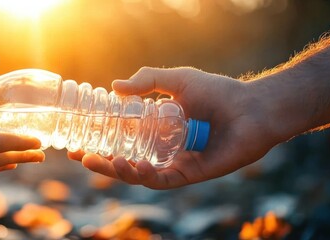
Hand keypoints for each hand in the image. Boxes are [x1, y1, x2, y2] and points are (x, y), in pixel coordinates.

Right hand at [69, 67, 281, 188]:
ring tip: (100, 161)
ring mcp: (175, 163)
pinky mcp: (189, 174)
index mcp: (158, 130)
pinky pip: (161, 180)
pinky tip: (132, 166)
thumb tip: (115, 87)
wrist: (252, 108)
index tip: (77, 142)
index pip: (122, 140)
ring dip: (117, 171)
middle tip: (81, 156)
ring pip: (139, 175)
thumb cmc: (219, 92)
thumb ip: (148, 81)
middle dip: (101, 163)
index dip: (99, 143)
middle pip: (126, 162)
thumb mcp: (177, 80)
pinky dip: (144, 176)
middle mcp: (164, 149)